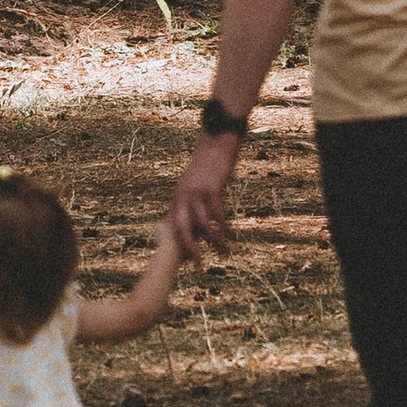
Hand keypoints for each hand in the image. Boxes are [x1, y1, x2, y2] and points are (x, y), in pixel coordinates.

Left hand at [168, 129, 240, 255]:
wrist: (216, 142)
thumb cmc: (206, 167)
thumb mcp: (192, 185)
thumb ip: (189, 203)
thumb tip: (192, 224)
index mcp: (176, 197)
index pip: (174, 226)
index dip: (180, 244)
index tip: (188, 259)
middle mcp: (183, 196)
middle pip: (182, 228)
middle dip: (190, 248)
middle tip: (198, 264)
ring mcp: (196, 192)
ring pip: (203, 224)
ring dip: (214, 241)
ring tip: (224, 252)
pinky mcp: (212, 189)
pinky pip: (218, 214)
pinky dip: (225, 227)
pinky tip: (232, 235)